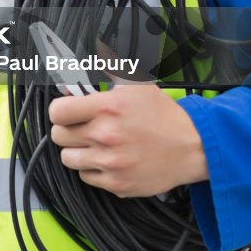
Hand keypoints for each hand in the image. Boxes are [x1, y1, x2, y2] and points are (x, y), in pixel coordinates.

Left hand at [48, 84, 208, 197]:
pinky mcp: (117, 184)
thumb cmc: (163, 114)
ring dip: (77, 151)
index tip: (67, 112)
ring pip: (68, 159)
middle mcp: (105, 136)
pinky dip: (93, 169)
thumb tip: (86, 65)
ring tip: (93, 145)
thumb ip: (107, 71)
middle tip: (81, 128)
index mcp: (106, 108)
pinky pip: (86, 177)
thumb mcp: (136, 84)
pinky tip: (107, 159)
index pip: (57, 112)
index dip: (60, 111)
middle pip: (59, 136)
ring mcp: (110, 162)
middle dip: (67, 130)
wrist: (193, 146)